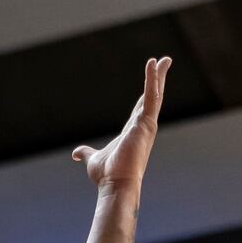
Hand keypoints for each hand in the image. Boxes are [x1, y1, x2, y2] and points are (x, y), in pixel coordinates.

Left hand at [72, 57, 170, 188]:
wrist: (115, 184)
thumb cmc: (107, 175)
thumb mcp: (93, 159)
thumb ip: (86, 153)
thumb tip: (76, 153)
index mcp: (134, 131)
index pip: (143, 106)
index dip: (148, 92)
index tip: (154, 79)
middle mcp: (143, 126)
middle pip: (153, 96)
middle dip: (159, 78)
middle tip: (165, 60)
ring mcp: (146, 124)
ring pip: (155, 94)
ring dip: (159, 75)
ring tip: (164, 58)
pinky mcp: (146, 123)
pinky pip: (152, 97)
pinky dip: (152, 80)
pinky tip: (153, 65)